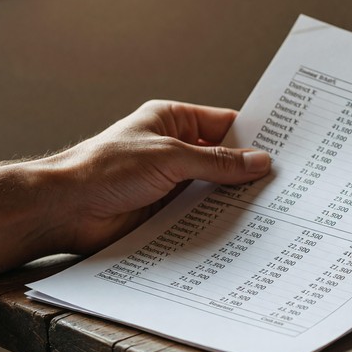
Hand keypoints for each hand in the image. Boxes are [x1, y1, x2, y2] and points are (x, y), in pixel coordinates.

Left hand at [42, 100, 270, 254]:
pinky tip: (243, 229)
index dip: (254, 135)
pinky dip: (218, 221)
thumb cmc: (104, 169)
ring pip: (214, 190)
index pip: (224, 124)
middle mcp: (174, 150)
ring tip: (273, 208)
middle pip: (223, 160)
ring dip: (235, 200)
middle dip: (249, 171)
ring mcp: (171, 183)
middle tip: (287, 183)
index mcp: (173, 122)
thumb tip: (258, 161)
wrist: (64, 209)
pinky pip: (200, 215)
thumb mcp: (169, 157)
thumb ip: (216, 162)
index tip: (286, 146)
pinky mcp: (166, 213)